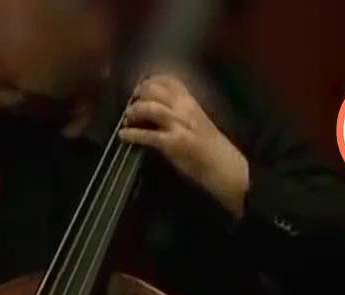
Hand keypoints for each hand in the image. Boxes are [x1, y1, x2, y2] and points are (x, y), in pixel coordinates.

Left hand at [119, 72, 249, 218]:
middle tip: (129, 105)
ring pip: (151, 108)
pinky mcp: (173, 143)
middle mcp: (184, 109)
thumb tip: (153, 107)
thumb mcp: (194, 120)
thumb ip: (177, 110)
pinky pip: (148, 135)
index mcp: (190, 102)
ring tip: (126, 119)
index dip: (150, 80)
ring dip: (134, 112)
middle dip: (138, 95)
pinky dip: (132, 134)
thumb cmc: (207, 145)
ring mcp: (179, 125)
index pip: (169, 80)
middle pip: (155, 90)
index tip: (138, 87)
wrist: (222, 165)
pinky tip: (123, 135)